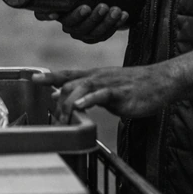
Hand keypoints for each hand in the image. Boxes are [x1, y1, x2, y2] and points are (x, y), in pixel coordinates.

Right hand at [33, 0, 131, 42]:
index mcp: (58, 7)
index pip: (42, 13)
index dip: (45, 15)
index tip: (54, 13)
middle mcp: (66, 22)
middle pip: (70, 25)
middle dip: (83, 16)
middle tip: (97, 6)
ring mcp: (80, 32)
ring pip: (88, 32)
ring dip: (102, 21)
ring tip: (114, 9)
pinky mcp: (94, 37)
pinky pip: (103, 35)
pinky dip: (114, 25)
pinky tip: (123, 14)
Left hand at [33, 65, 176, 121]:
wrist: (160, 81)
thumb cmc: (133, 86)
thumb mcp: (107, 89)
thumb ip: (87, 94)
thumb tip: (66, 100)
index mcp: (93, 76)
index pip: (67, 74)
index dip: (50, 76)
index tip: (33, 78)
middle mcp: (97, 76)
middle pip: (70, 82)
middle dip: (58, 99)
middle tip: (53, 119)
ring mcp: (108, 83)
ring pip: (82, 87)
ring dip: (69, 102)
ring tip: (62, 117)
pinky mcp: (120, 93)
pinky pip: (102, 95)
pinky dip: (89, 100)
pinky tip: (80, 106)